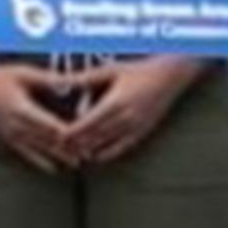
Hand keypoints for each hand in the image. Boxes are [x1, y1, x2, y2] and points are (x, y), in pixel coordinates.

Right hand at [0, 61, 91, 174]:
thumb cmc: (1, 76)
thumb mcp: (25, 73)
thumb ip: (49, 80)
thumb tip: (72, 79)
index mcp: (22, 108)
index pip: (50, 125)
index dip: (68, 133)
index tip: (85, 138)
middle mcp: (17, 125)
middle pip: (47, 140)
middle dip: (68, 148)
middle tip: (88, 154)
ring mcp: (11, 134)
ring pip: (39, 149)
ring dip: (58, 157)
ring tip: (76, 163)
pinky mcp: (8, 139)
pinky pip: (26, 154)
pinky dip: (40, 162)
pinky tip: (52, 169)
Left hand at [60, 55, 203, 167]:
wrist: (169, 77)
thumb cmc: (138, 70)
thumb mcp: (110, 71)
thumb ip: (85, 78)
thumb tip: (63, 79)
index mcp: (115, 102)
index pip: (88, 123)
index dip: (72, 133)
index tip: (58, 137)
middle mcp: (125, 118)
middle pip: (95, 137)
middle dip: (76, 144)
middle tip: (59, 149)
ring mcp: (134, 128)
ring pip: (107, 145)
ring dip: (89, 150)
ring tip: (72, 154)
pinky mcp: (142, 132)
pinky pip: (122, 148)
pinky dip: (107, 154)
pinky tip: (95, 157)